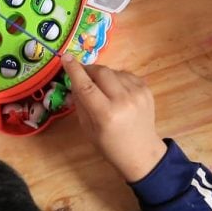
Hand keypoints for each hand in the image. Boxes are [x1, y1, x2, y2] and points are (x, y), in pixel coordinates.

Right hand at [64, 55, 166, 182]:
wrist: (142, 153)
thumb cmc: (110, 145)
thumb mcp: (88, 128)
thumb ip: (80, 102)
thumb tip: (74, 80)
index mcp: (106, 115)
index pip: (86, 86)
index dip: (74, 70)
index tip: (65, 57)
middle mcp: (123, 101)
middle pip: (101, 72)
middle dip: (89, 69)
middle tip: (83, 74)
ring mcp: (138, 93)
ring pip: (113, 71)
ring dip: (103, 75)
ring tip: (103, 89)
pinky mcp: (146, 89)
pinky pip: (125, 74)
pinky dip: (117, 78)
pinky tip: (116, 91)